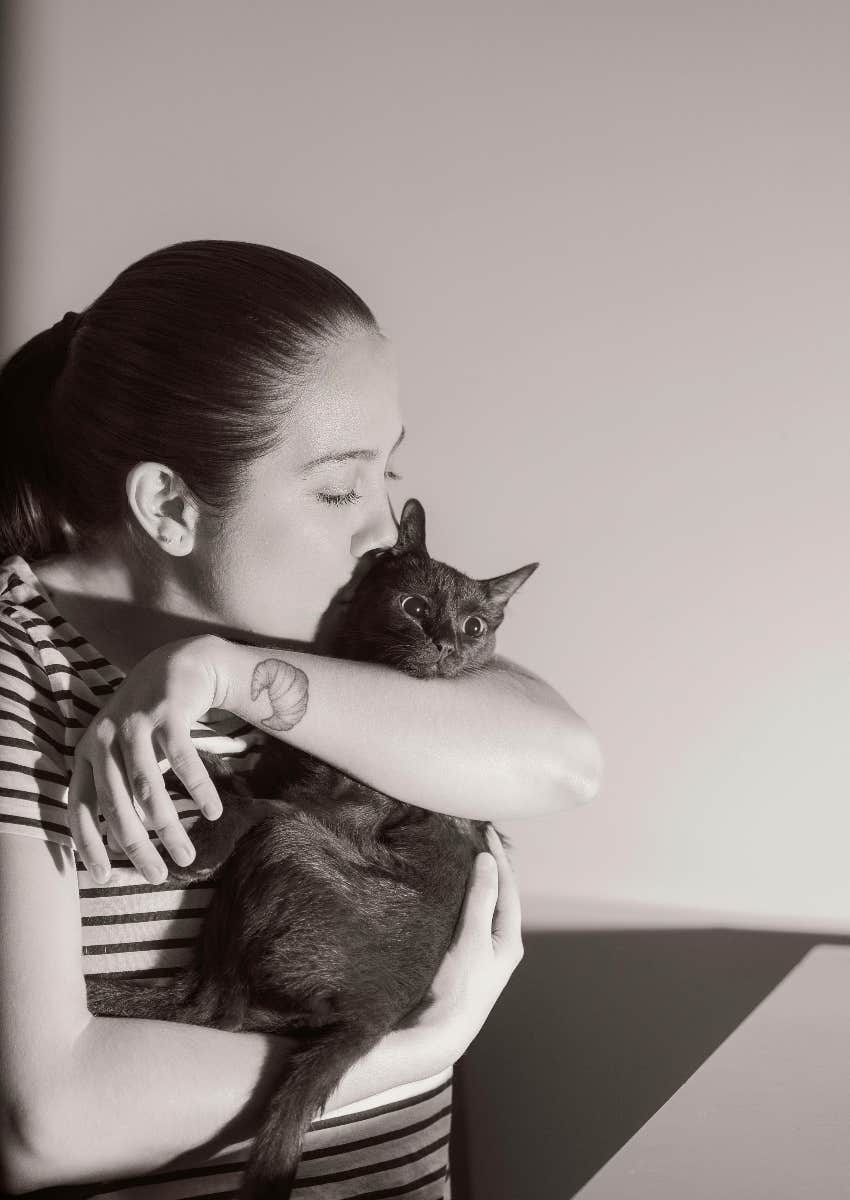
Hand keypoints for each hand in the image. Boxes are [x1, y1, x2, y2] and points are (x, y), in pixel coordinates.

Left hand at [68, 636, 225, 884]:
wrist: (180, 665)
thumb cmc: (151, 720)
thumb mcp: (123, 752)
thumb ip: (117, 788)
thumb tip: (121, 843)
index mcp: (87, 753)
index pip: (78, 808)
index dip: (89, 845)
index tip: (105, 877)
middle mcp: (103, 739)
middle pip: (116, 806)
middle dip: (138, 847)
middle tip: (159, 875)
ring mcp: (135, 724)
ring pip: (148, 789)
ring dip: (170, 827)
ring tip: (189, 855)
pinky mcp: (166, 712)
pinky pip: (182, 761)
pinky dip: (199, 789)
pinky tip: (214, 811)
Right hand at [408, 824, 523, 1059]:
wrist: (437, 1033)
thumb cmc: (459, 987)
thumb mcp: (472, 940)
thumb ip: (480, 899)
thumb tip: (487, 861)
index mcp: (509, 940)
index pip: (508, 887)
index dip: (498, 857)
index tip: (485, 830)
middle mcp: (498, 944)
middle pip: (496, 894)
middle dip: (487, 865)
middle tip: (473, 836)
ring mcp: (479, 951)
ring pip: (480, 906)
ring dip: (472, 880)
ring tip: (460, 854)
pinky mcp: (459, 957)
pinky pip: (464, 918)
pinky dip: (460, 898)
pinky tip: (447, 889)